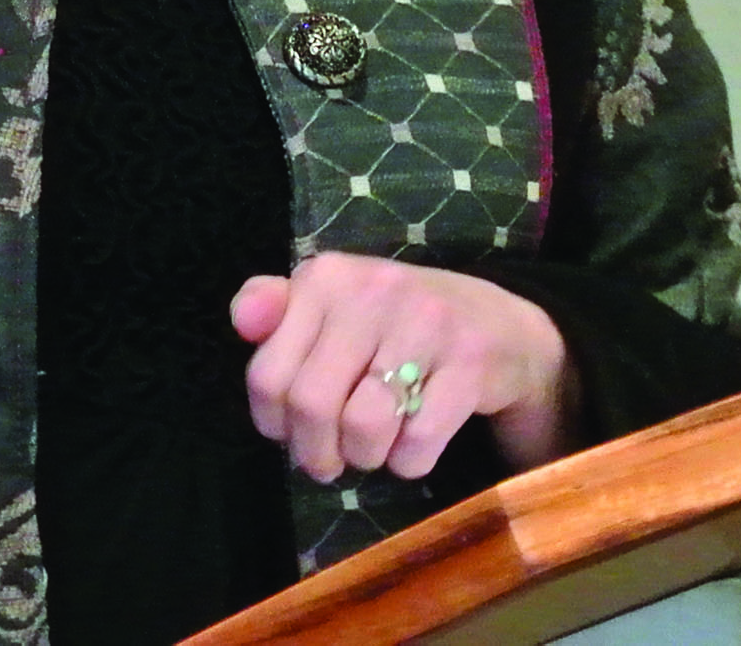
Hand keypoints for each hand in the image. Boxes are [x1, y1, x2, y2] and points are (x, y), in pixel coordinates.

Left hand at [229, 253, 578, 483]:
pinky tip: (412, 448)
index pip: (267, 373)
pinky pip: (419, 441)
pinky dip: (409, 462)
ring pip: (364, 425)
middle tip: (327, 462)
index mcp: (325, 278)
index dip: (272, 422)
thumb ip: (276, 311)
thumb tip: (241, 321)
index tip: (288, 433)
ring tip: (370, 451)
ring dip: (363, 457)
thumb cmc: (395, 322)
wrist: (499, 324)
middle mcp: (372, 291)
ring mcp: (426, 323)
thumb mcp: (331, 305)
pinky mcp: (472, 362)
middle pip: (312, 404)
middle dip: (315, 452)